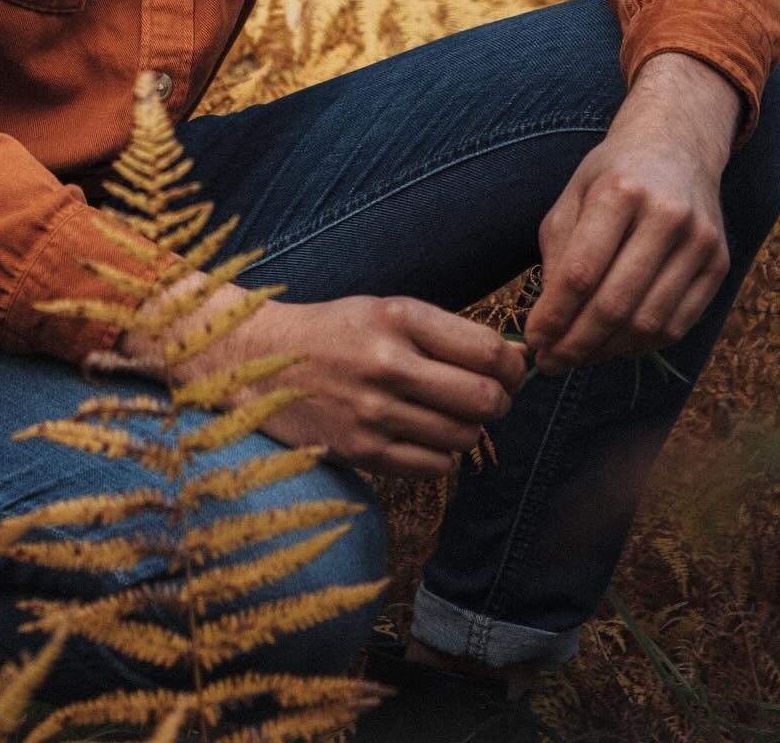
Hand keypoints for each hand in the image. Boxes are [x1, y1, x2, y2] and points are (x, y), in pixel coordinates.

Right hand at [160, 291, 527, 478]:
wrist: (262, 362)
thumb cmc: (336, 332)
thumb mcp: (386, 311)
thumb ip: (447, 333)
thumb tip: (517, 361)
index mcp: (398, 317)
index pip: (489, 351)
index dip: (514, 366)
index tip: (511, 370)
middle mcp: (387, 363)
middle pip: (484, 399)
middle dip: (499, 402)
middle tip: (488, 397)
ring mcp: (373, 411)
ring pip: (464, 437)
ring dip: (468, 430)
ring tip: (446, 414)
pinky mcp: (362, 452)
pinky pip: (435, 468)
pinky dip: (441, 456)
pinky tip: (421, 436)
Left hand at [524, 52, 739, 374]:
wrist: (677, 148)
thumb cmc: (612, 175)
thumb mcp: (572, 197)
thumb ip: (557, 254)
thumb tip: (548, 323)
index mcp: (620, 191)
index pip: (580, 272)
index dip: (553, 316)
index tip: (531, 340)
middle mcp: (666, 215)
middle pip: (616, 304)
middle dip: (576, 343)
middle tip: (550, 363)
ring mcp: (700, 242)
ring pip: (649, 322)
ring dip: (607, 351)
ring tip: (576, 358)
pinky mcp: (719, 264)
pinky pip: (678, 324)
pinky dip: (641, 345)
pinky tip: (613, 346)